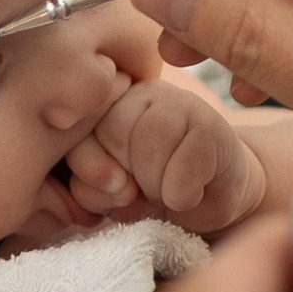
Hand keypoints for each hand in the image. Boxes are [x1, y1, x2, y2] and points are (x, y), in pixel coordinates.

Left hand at [86, 77, 265, 233]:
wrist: (214, 198)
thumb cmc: (155, 193)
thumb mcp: (111, 197)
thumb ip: (91, 187)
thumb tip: (116, 183)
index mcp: (104, 106)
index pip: (78, 135)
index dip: (92, 175)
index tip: (117, 193)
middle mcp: (138, 93)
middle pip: (113, 133)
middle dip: (127, 180)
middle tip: (147, 192)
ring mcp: (179, 100)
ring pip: (150, 142)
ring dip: (156, 187)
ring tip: (168, 192)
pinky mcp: (211, 123)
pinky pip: (184, 164)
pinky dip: (182, 195)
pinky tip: (190, 194)